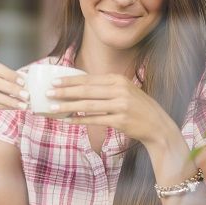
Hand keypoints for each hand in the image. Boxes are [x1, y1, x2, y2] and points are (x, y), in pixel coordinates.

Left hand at [48, 73, 176, 145]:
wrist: (157, 125)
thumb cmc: (137, 107)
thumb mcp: (124, 91)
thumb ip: (105, 88)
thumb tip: (78, 87)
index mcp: (118, 80)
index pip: (89, 79)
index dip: (70, 80)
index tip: (54, 82)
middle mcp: (119, 90)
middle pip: (86, 90)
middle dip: (65, 92)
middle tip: (48, 93)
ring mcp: (120, 105)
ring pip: (88, 105)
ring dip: (68, 106)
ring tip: (53, 107)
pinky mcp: (120, 120)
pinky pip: (95, 120)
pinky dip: (79, 120)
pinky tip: (67, 120)